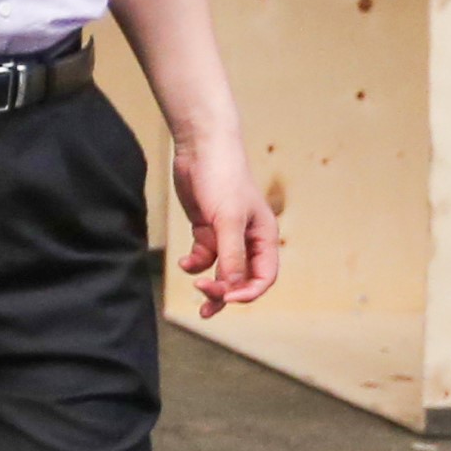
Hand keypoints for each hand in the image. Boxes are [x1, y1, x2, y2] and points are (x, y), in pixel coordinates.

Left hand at [169, 132, 284, 314]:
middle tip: (205, 301)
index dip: (247, 292)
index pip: (264, 276)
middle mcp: (248, 238)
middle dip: (226, 292)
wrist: (200, 149)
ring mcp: (226, 234)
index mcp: (264, 236)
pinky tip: (185, 262)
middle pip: (242, 278)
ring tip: (197, 291)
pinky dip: (195, 263)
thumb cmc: (222, 178)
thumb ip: (231, 254)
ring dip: (210, 283)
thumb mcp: (227, 219)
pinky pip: (204, 255)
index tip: (225, 298)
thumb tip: (233, 286)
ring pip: (222, 270)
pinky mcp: (206, 227)